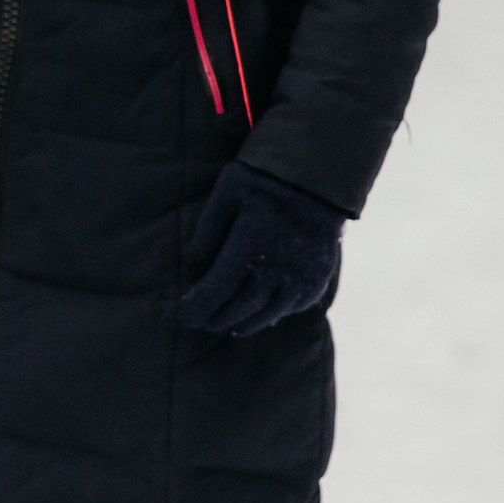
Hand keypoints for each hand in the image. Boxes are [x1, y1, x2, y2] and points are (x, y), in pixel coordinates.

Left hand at [179, 162, 342, 334]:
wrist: (318, 176)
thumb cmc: (263, 180)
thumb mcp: (226, 194)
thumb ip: (207, 232)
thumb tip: (192, 267)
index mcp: (250, 245)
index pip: (218, 289)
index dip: (199, 307)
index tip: (184, 316)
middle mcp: (278, 266)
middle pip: (242, 307)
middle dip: (218, 318)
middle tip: (201, 323)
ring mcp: (302, 275)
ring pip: (269, 312)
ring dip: (246, 322)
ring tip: (228, 326)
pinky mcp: (319, 276)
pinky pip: (295, 306)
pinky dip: (275, 314)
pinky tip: (262, 314)